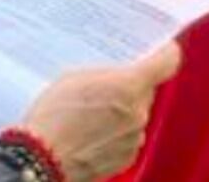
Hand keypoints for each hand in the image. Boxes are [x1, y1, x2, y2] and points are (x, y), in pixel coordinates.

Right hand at [18, 43, 182, 181]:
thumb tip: (118, 73)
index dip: (165, 52)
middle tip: (106, 84)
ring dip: (122, 110)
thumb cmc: (52, 118)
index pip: (167, 62)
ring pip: (136, 114)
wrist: (41, 160)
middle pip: (147, 90)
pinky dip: (115, 132)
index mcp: (129, 87)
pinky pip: (128, 136)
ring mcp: (134, 138)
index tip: (160, 49)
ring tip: (91, 112)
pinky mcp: (126, 158)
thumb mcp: (74, 77)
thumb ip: (106, 72)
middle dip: (130, 85)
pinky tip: (92, 132)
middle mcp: (138, 113)